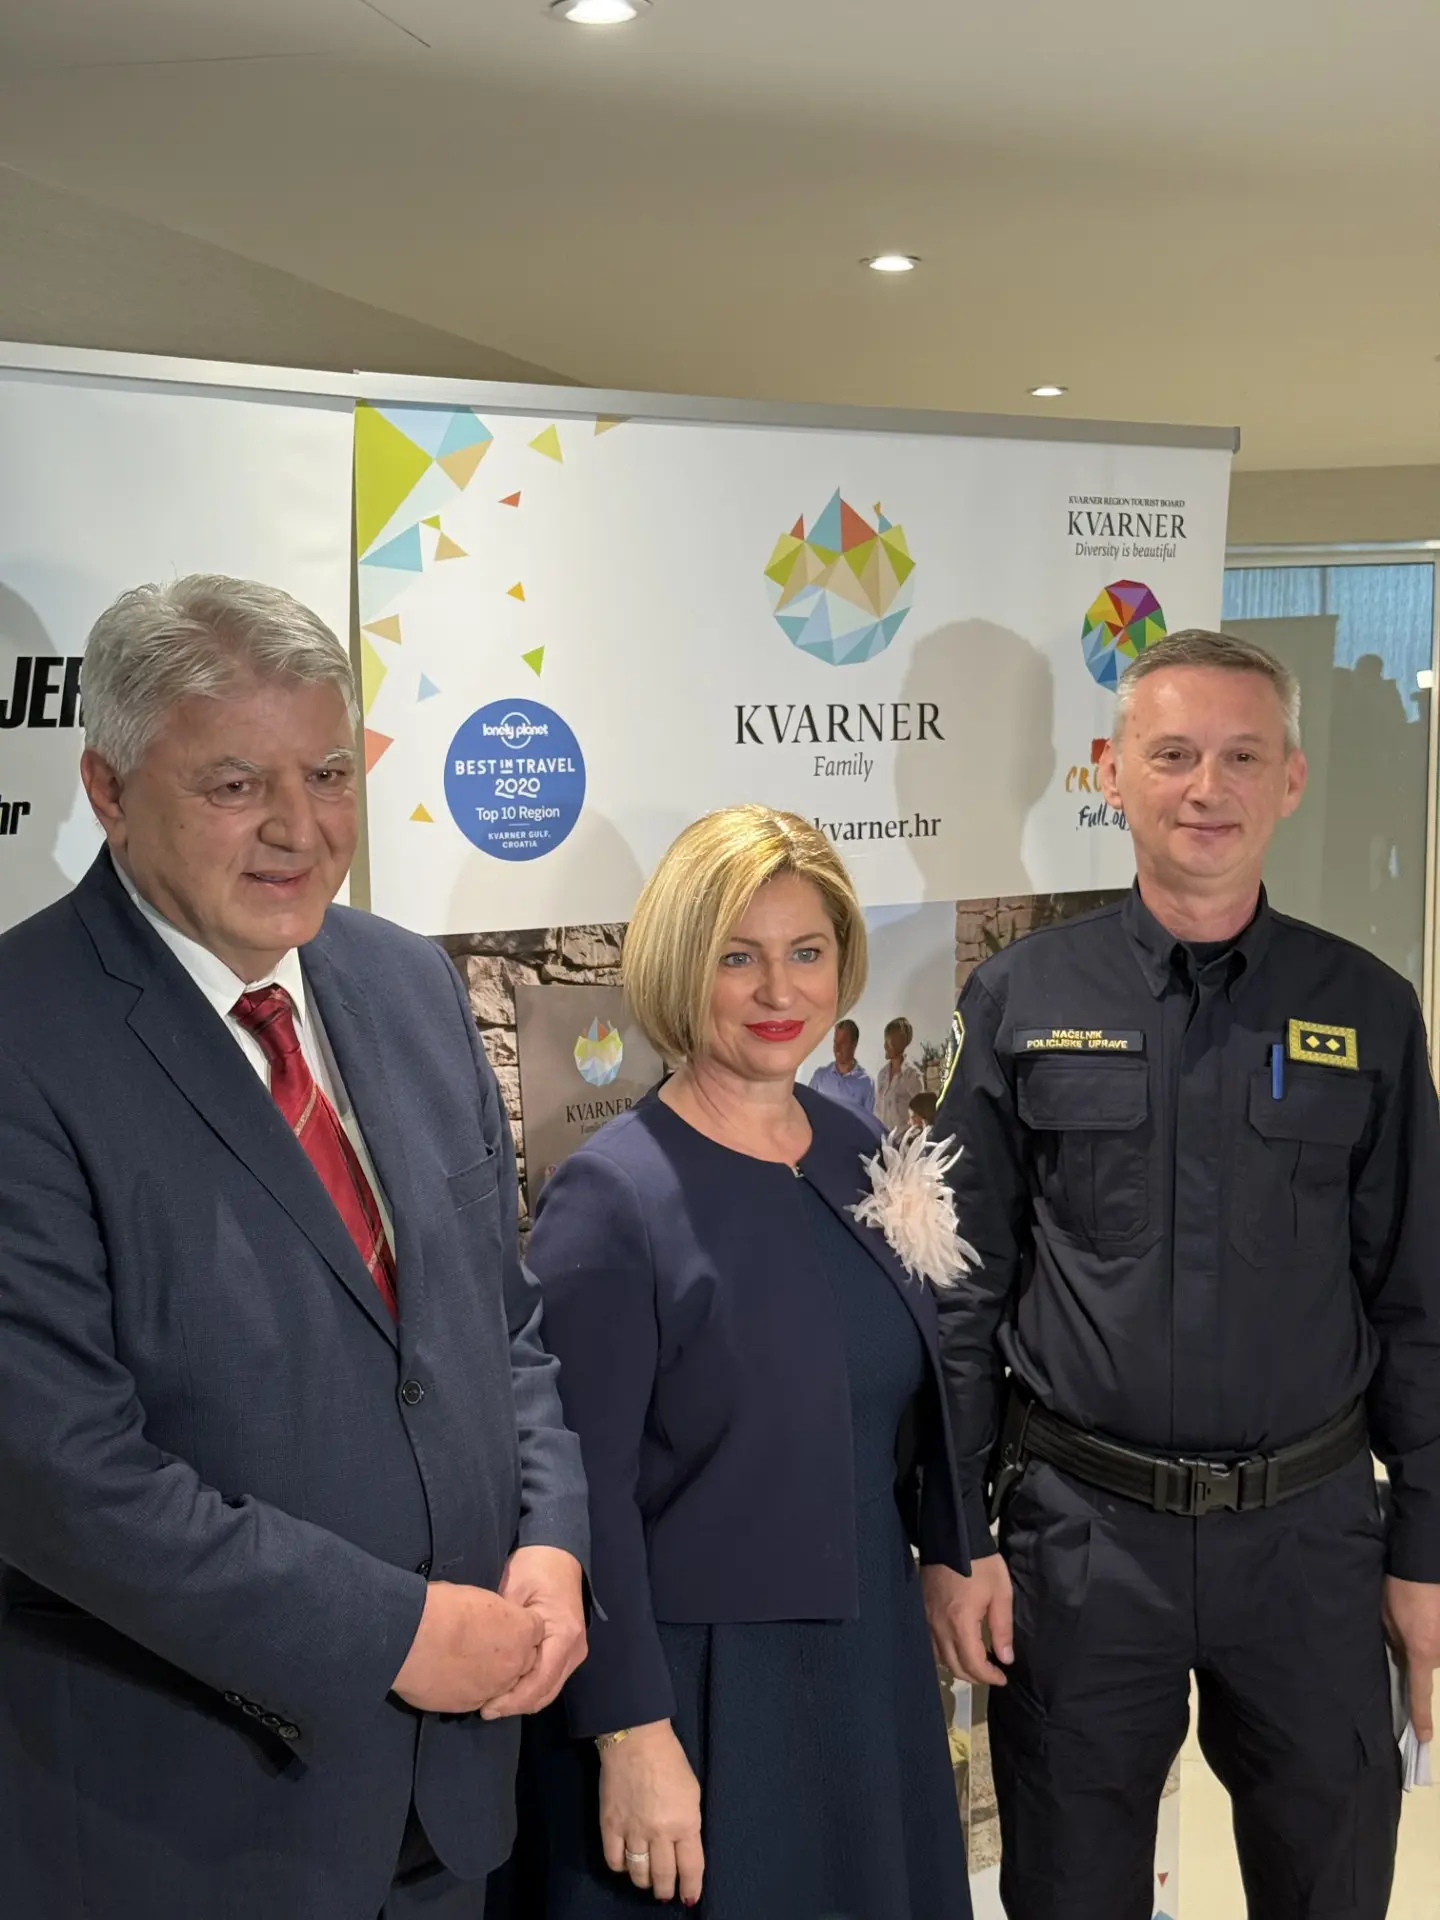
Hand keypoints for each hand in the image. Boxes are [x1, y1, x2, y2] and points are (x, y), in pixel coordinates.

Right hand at [391, 1580, 542, 1712]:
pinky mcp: (470, 1705)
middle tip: (485, 1644)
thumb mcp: (479, 1598)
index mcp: (522, 1630)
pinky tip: (453, 1676)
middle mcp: (515, 1663)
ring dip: (492, 1675)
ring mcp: (494, 1688)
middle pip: (524, 1660)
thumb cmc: (443, 1608)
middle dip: (511, 1654)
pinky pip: (479, 1697)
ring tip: (467, 1662)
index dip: (519, 1626)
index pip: (535, 1630)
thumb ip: (495, 1615)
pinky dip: (471, 1688)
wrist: (410, 1639)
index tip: (503, 1623)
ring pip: (503, 1684)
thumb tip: (489, 1620)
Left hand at [480, 1546, 587, 1719]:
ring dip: (522, 1700)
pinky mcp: (567, 1651)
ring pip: (548, 1689)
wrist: (556, 1551)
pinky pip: (549, 1679)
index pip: (541, 1681)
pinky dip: (529, 1689)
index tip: (486, 1707)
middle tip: (484, 1709)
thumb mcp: (513, 1591)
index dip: (513, 1699)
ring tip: (492, 1703)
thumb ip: (504, 1628)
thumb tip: (482, 1661)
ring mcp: (574, 1652)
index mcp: (564, 1634)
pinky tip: (506, 1689)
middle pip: (546, 1691)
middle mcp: (575, 1649)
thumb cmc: (534, 1566)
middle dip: (516, 1705)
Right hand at [599, 1720, 703, 1905]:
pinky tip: (626, 1864)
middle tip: (665, 1893)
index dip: (690, 1887)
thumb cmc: (670, 1760)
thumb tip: (683, 1848)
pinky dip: (621, 1867)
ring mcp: (633, 1830)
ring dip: (644, 1882)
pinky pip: (614, 1860)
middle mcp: (660, 1832)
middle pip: (663, 1876)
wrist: (635, 1738)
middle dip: (665, 1890)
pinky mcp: (610, 1825)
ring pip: (638, 1873)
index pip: (690, 1867)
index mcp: (685, 1822)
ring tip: (647, 1882)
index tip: (688, 1897)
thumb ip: (688, 1823)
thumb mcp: (691, 1793)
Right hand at [922, 1555, 1014, 1685]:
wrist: (951, 1536)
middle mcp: (938, 1627)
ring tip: (976, 1663)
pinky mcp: (921, 1611)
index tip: (1003, 1677)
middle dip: (975, 1676)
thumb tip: (1005, 1659)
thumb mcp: (1000, 1593)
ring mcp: (926, 1620)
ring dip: (959, 1667)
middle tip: (992, 1673)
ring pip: (940, 1659)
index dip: (989, 1677)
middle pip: (955, 1666)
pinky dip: (944, 1654)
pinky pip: (930, 1645)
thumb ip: (1002, 1629)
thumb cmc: (980, 1564)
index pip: (973, 1664)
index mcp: (960, 1623)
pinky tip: (956, 1648)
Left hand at [1383, 1574, 1439, 1742]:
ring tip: (1416, 1614)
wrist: (1422, 1563)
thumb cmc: (1399, 1590)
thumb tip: (1402, 1656)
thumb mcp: (1386, 1618)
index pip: (1420, 1692)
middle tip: (1404, 1625)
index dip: (1421, 1716)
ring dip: (1427, 1638)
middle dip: (1417, 1651)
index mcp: (1420, 1653)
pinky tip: (1425, 1613)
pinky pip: (1438, 1639)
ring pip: (1436, 1650)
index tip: (1424, 1738)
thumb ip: (1394, 1643)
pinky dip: (1433, 1630)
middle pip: (1428, 1664)